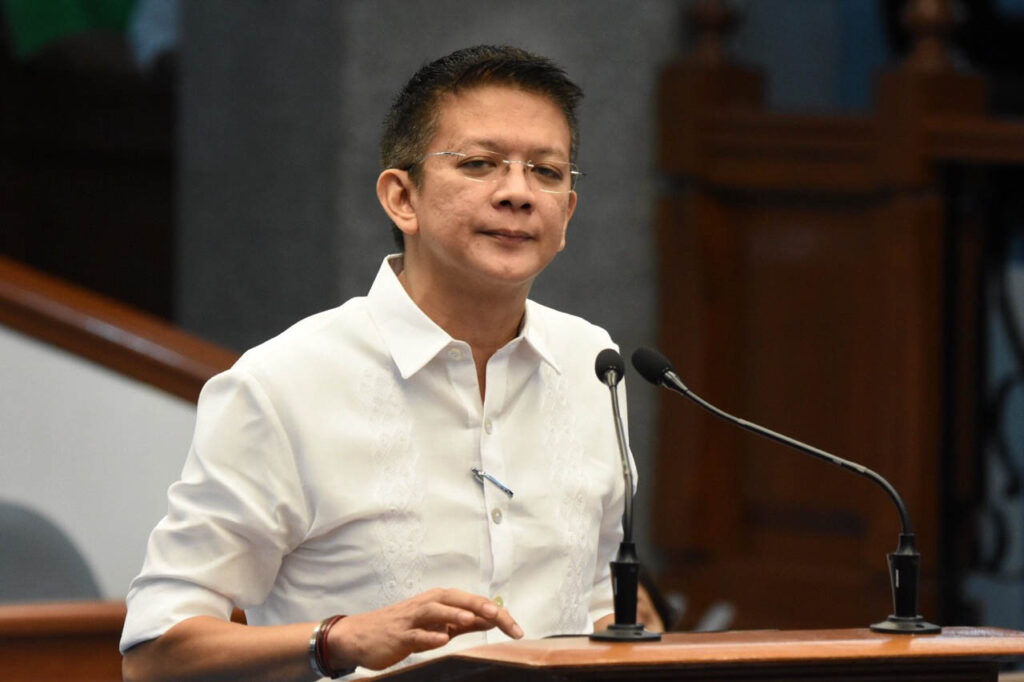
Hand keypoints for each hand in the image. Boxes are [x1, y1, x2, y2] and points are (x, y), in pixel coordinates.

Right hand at [326, 588, 522, 670]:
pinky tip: (441, 639)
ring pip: (435, 611)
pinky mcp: (399, 635)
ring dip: (453, 613)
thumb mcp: (437, 624)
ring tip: (472, 619)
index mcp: (440, 601)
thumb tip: (493, 619)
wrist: (361, 636)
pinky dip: (428, 636)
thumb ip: (463, 622)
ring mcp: (412, 619)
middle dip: (480, 607)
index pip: (473, 603)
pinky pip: (415, 634)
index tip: (517, 629)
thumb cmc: (402, 627)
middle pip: (457, 600)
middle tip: (502, 616)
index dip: (497, 614)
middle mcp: (428, 604)